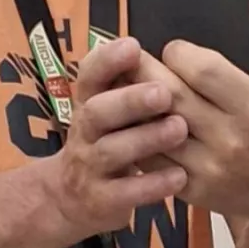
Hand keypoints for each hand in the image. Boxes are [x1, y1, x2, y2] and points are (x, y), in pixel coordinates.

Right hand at [40, 35, 187, 242]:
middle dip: (130, 100)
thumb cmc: (105, 143)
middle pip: (97, 111)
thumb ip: (131, 86)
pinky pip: (124, 193)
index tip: (133, 46)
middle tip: (164, 92)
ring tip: (179, 129)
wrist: (68, 200)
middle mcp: (85, 132)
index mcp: (89, 103)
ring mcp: (89, 168)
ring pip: (112, 151)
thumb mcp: (110, 113)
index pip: (89, 76)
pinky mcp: (100, 201)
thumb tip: (176, 53)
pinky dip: (151, 185)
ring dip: (145, 139)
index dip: (106, 60)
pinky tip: (180, 176)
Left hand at [136, 0, 248, 226]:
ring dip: (133, 106)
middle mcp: (232, 137)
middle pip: (170, 96)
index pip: (201, 68)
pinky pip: (153, 161)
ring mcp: (210, 167)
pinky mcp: (194, 189)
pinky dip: (138, 140)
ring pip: (154, 129)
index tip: (174, 50)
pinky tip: (133, 124)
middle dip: (145, 71)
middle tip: (132, 59)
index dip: (178, 52)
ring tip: (123, 88)